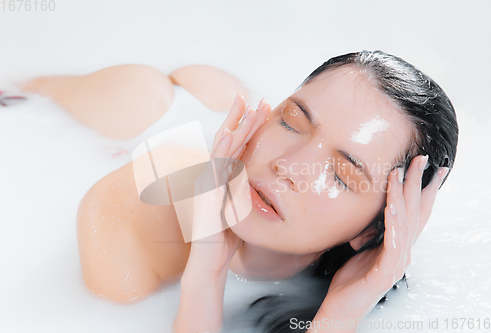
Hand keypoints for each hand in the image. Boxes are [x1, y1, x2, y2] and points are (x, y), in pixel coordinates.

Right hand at [186, 94, 271, 276]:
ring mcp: (207, 183)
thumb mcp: (239, 209)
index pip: (236, 147)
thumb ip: (244, 192)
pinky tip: (230, 134)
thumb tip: (259, 184)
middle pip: (227, 140)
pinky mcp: (206, 193)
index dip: (247, 128)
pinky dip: (222, 149)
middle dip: (240, 118)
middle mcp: (212, 176)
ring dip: (234, 126)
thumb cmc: (224, 238)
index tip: (262, 110)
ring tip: (246, 108)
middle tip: (252, 97)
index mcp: (222, 178)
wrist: (208, 261)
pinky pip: (215, 167)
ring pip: (221, 148)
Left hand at [315, 156, 449, 325]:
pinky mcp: (386, 272)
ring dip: (403, 196)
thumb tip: (371, 210)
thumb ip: (372, 231)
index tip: (429, 168)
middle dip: (419, 184)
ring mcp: (397, 262)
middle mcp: (403, 251)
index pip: (415, 212)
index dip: (423, 189)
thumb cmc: (352, 278)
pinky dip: (393, 223)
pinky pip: (393, 243)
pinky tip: (390, 207)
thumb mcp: (363, 247)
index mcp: (398, 244)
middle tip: (422, 160)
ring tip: (400, 174)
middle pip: (415, 212)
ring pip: (405, 223)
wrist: (342, 306)